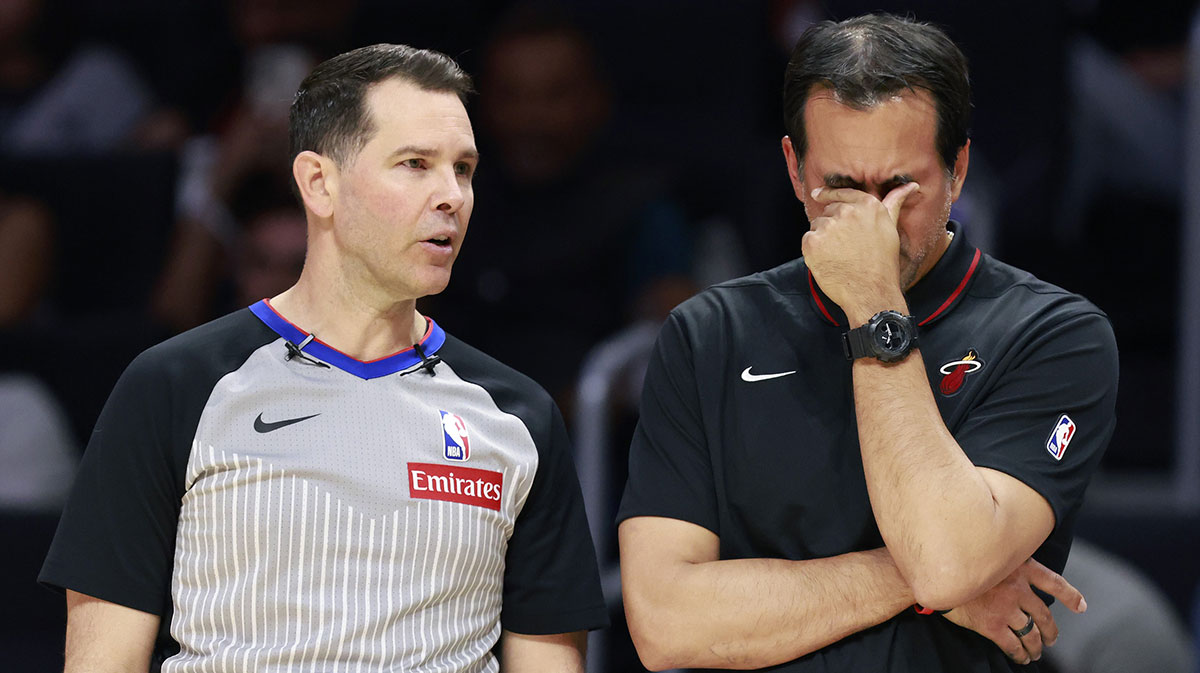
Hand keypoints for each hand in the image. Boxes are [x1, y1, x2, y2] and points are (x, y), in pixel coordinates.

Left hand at [800, 183, 917, 322]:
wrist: (871, 292)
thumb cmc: (883, 263)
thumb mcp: (891, 228)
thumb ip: (894, 203)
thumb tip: (910, 185)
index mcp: (867, 205)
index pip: (842, 193)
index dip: (828, 194)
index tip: (817, 194)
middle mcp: (847, 212)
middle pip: (828, 211)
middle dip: (832, 226)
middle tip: (845, 247)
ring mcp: (828, 226)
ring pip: (817, 226)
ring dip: (823, 238)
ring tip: (839, 255)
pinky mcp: (813, 242)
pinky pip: (807, 240)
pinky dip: (813, 251)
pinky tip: (828, 261)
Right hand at [941, 557, 1085, 664]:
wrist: (936, 573)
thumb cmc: (959, 561)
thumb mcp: (988, 552)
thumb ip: (1005, 562)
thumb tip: (1013, 571)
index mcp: (1020, 567)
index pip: (1054, 582)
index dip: (1070, 595)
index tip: (1080, 606)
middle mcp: (1017, 587)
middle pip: (1044, 614)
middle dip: (1051, 631)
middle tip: (1052, 639)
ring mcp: (1005, 607)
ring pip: (1031, 633)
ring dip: (1037, 646)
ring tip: (1037, 652)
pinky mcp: (991, 624)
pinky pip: (1012, 644)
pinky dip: (1020, 654)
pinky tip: (1021, 657)